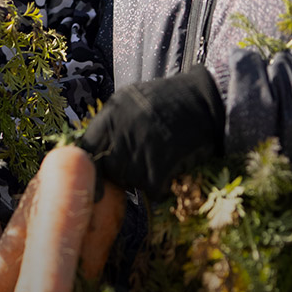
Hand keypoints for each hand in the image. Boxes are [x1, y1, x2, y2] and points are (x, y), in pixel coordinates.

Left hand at [79, 65, 224, 200]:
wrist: (204, 101)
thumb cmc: (168, 100)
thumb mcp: (129, 101)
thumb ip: (110, 124)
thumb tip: (94, 150)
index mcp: (110, 115)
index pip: (87, 150)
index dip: (91, 167)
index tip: (97, 179)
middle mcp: (120, 134)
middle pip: (109, 169)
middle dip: (122, 171)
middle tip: (143, 160)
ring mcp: (139, 152)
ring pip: (131, 181)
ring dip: (144, 179)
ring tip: (161, 158)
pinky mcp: (159, 169)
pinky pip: (154, 190)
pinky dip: (164, 186)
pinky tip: (173, 168)